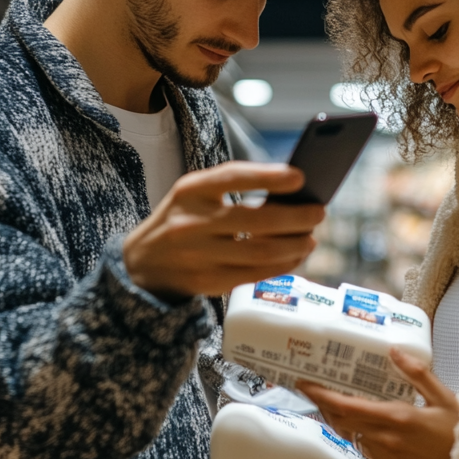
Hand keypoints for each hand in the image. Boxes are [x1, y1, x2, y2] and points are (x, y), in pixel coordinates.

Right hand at [123, 161, 323, 302]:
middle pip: (256, 221)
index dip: (269, 177)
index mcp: (190, 191)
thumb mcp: (193, 194)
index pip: (233, 177)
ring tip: (309, 238)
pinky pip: (254, 275)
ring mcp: (199, 256)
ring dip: (294, 246)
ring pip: (260, 252)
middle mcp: (192, 222)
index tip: (300, 177)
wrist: (141, 264)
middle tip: (318, 213)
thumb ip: (232, 186)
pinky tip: (294, 257)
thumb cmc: (181, 219)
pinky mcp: (207, 282)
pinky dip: (281, 266)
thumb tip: (290, 192)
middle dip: (296, 218)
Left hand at [297, 348, 458, 458]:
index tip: (306, 384)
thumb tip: (394, 351)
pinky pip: (363, 446)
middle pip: (341, 421)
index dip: (323, 396)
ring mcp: (386, 455)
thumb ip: (417, 372)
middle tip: (312, 387)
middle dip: (323, 404)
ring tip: (330, 399)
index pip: (349, 407)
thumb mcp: (443, 395)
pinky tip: (356, 419)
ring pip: (350, 434)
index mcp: (398, 417)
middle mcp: (387, 438)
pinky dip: (354, 431)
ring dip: (337, 418)